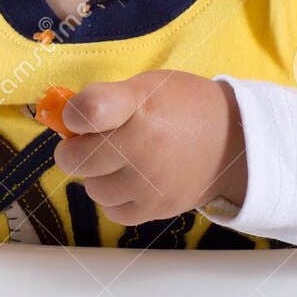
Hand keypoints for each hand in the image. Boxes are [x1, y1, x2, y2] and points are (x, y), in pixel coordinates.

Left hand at [50, 70, 246, 224]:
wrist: (235, 141)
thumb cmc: (184, 106)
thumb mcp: (148, 86)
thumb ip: (105, 99)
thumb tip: (61, 119)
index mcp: (140, 106)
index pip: (87, 111)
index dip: (71, 114)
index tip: (77, 116)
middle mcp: (143, 147)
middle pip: (74, 158)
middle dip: (75, 148)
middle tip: (93, 141)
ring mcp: (149, 182)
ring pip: (91, 187)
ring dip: (97, 174)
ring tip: (118, 160)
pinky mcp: (157, 208)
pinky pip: (112, 210)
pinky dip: (114, 197)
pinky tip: (129, 180)